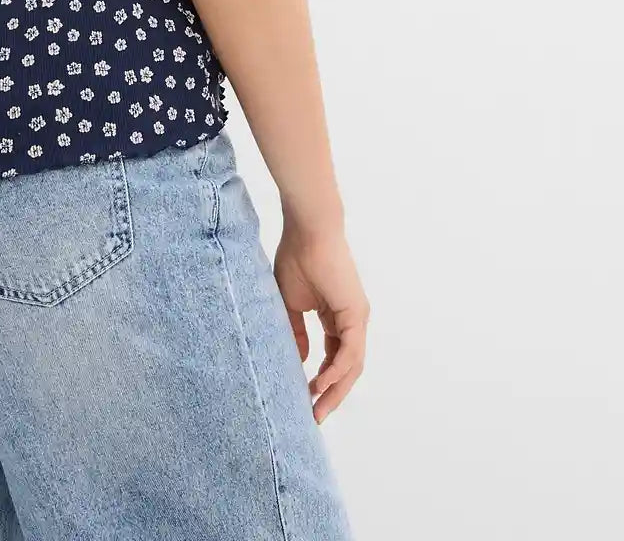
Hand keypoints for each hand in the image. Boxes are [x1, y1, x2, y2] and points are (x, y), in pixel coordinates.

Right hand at [272, 216, 368, 423]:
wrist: (307, 231)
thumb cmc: (296, 258)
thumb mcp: (290, 303)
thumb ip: (295, 332)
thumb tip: (298, 360)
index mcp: (337, 317)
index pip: (335, 358)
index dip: (322, 380)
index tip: (305, 399)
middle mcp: (351, 321)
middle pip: (347, 368)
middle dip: (332, 394)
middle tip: (315, 416)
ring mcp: (356, 317)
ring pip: (352, 365)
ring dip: (336, 390)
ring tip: (317, 409)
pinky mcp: (356, 313)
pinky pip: (350, 352)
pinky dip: (337, 371)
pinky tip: (321, 384)